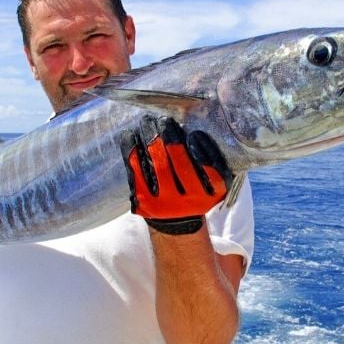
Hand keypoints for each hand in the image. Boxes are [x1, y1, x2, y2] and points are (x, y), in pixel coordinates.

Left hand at [120, 115, 231, 234]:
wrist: (174, 222)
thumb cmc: (192, 190)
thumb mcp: (208, 181)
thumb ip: (205, 160)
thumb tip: (188, 124)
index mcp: (213, 195)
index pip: (211, 169)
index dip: (202, 148)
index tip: (194, 133)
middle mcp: (192, 202)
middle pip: (181, 165)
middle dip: (171, 138)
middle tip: (164, 120)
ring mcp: (167, 205)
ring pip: (159, 166)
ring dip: (151, 139)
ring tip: (147, 123)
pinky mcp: (145, 204)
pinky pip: (137, 172)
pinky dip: (132, 151)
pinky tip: (130, 136)